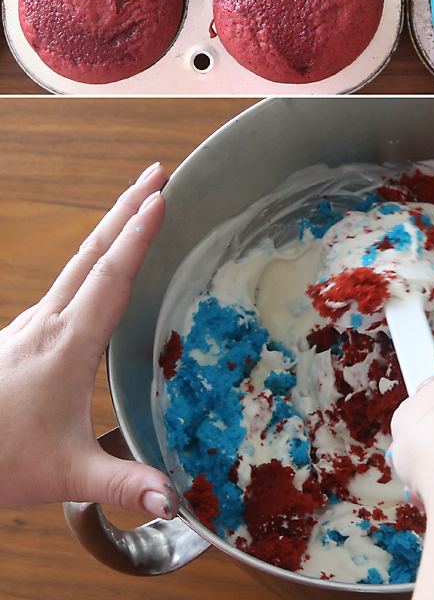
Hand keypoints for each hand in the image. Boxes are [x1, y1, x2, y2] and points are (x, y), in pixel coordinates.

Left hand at [0, 163, 174, 518]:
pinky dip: (96, 256)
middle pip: (92, 251)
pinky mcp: (26, 333)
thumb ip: (120, 484)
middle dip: (126, 207)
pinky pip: (69, 281)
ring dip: (111, 225)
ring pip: (78, 261)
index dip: (138, 236)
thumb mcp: (65, 475)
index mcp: (67, 345)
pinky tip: (105, 265)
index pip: (110, 277)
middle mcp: (49, 322)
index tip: (161, 197)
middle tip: (157, 172)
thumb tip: (171, 498)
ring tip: (141, 203)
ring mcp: (33, 324)